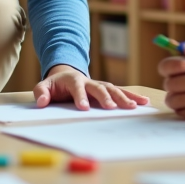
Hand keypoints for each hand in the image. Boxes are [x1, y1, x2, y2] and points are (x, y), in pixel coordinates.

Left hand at [33, 64, 150, 109]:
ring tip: (133, 107)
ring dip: (123, 97)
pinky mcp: (107, 89)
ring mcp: (99, 84)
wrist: (66, 75)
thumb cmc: (55, 85)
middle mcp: (89, 81)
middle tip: (111, 107)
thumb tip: (41, 102)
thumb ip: (41, 93)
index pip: (77, 88)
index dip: (81, 97)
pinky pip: (120, 91)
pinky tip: (143, 102)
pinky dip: (132, 96)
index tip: (84, 108)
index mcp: (73, 80)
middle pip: (98, 88)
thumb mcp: (44, 86)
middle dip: (105, 97)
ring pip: (113, 89)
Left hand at [159, 47, 184, 119]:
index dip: (171, 81)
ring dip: (175, 102)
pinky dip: (183, 110)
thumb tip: (184, 47)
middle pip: (172, 97)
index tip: (175, 79)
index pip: (173, 83)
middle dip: (171, 92)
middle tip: (175, 89)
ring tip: (179, 97)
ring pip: (176, 108)